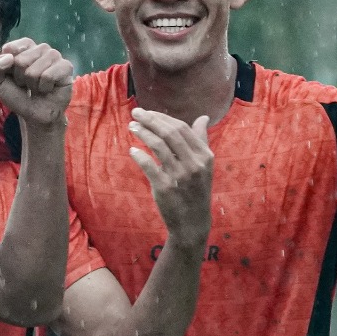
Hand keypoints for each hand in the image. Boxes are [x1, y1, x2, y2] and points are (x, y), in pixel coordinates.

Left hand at [0, 38, 73, 129]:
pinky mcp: (66, 66)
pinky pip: (48, 76)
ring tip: (37, 87)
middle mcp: (40, 47)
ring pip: (34, 70)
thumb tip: (7, 57)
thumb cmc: (17, 96)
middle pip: (21, 61)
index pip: (10, 48)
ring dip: (32, 85)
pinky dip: (44, 88)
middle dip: (20, 78)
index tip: (12, 76)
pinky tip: (48, 89)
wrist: (35, 114)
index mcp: (24, 46)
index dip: (8, 67)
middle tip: (27, 85)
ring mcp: (54, 55)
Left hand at [129, 108, 212, 249]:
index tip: (147, 113)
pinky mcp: (165, 188)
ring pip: (158, 146)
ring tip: (132, 127)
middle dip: (150, 120)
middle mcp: (193, 163)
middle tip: (135, 113)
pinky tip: (132, 150)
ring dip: (143, 133)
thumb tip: (203, 118)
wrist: (192, 222)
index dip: (162, 118)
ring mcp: (179, 176)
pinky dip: (139, 156)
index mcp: (204, 155)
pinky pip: (149, 166)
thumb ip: (201, 141)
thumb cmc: (195, 190)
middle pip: (169, 133)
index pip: (181, 128)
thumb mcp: (204, 166)